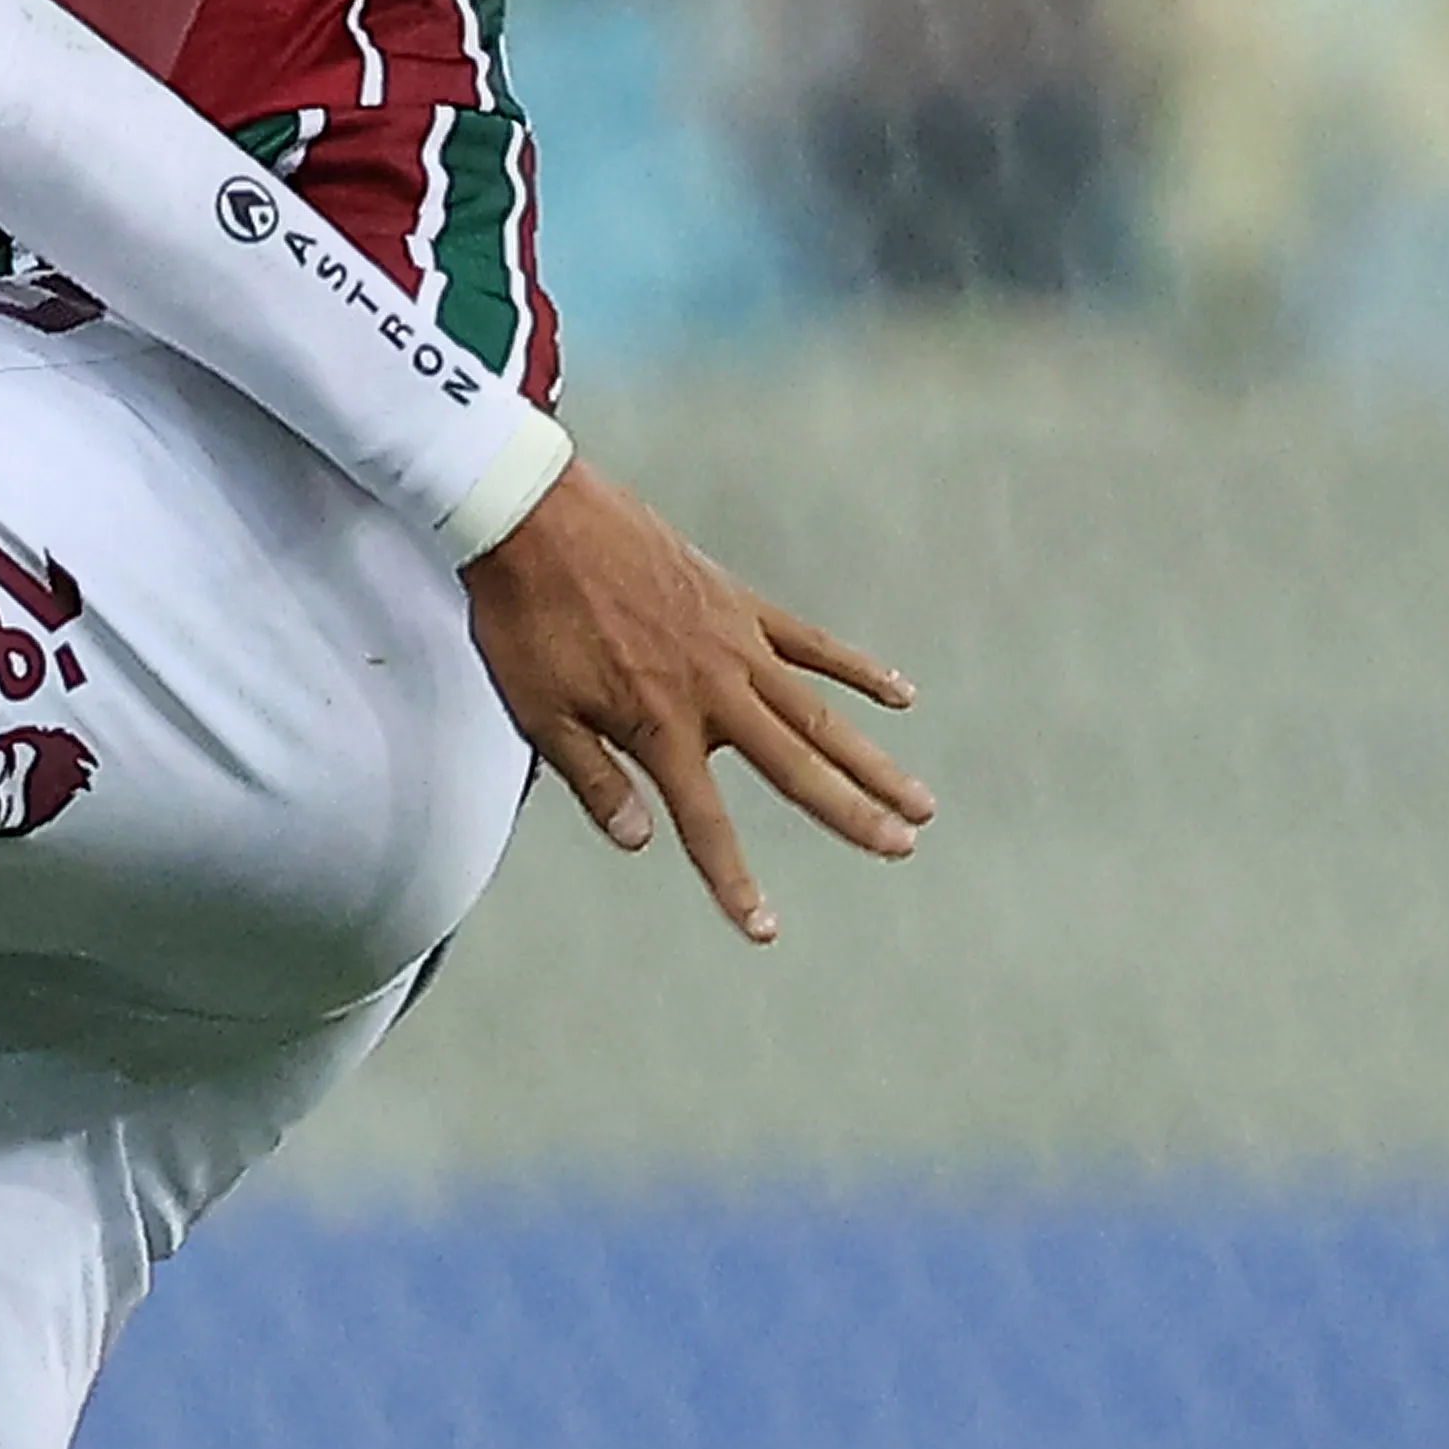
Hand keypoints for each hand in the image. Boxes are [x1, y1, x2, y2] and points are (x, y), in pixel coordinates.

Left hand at [464, 457, 929, 946]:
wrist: (537, 519)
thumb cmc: (528, 619)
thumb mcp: (539, 713)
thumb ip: (593, 779)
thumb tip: (640, 842)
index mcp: (659, 727)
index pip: (705, 823)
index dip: (734, 882)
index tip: (766, 929)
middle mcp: (713, 692)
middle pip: (795, 768)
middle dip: (852, 814)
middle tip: (904, 847)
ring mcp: (736, 644)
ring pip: (820, 713)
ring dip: (872, 759)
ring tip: (920, 799)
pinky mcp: (742, 604)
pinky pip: (814, 643)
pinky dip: (859, 670)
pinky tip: (900, 695)